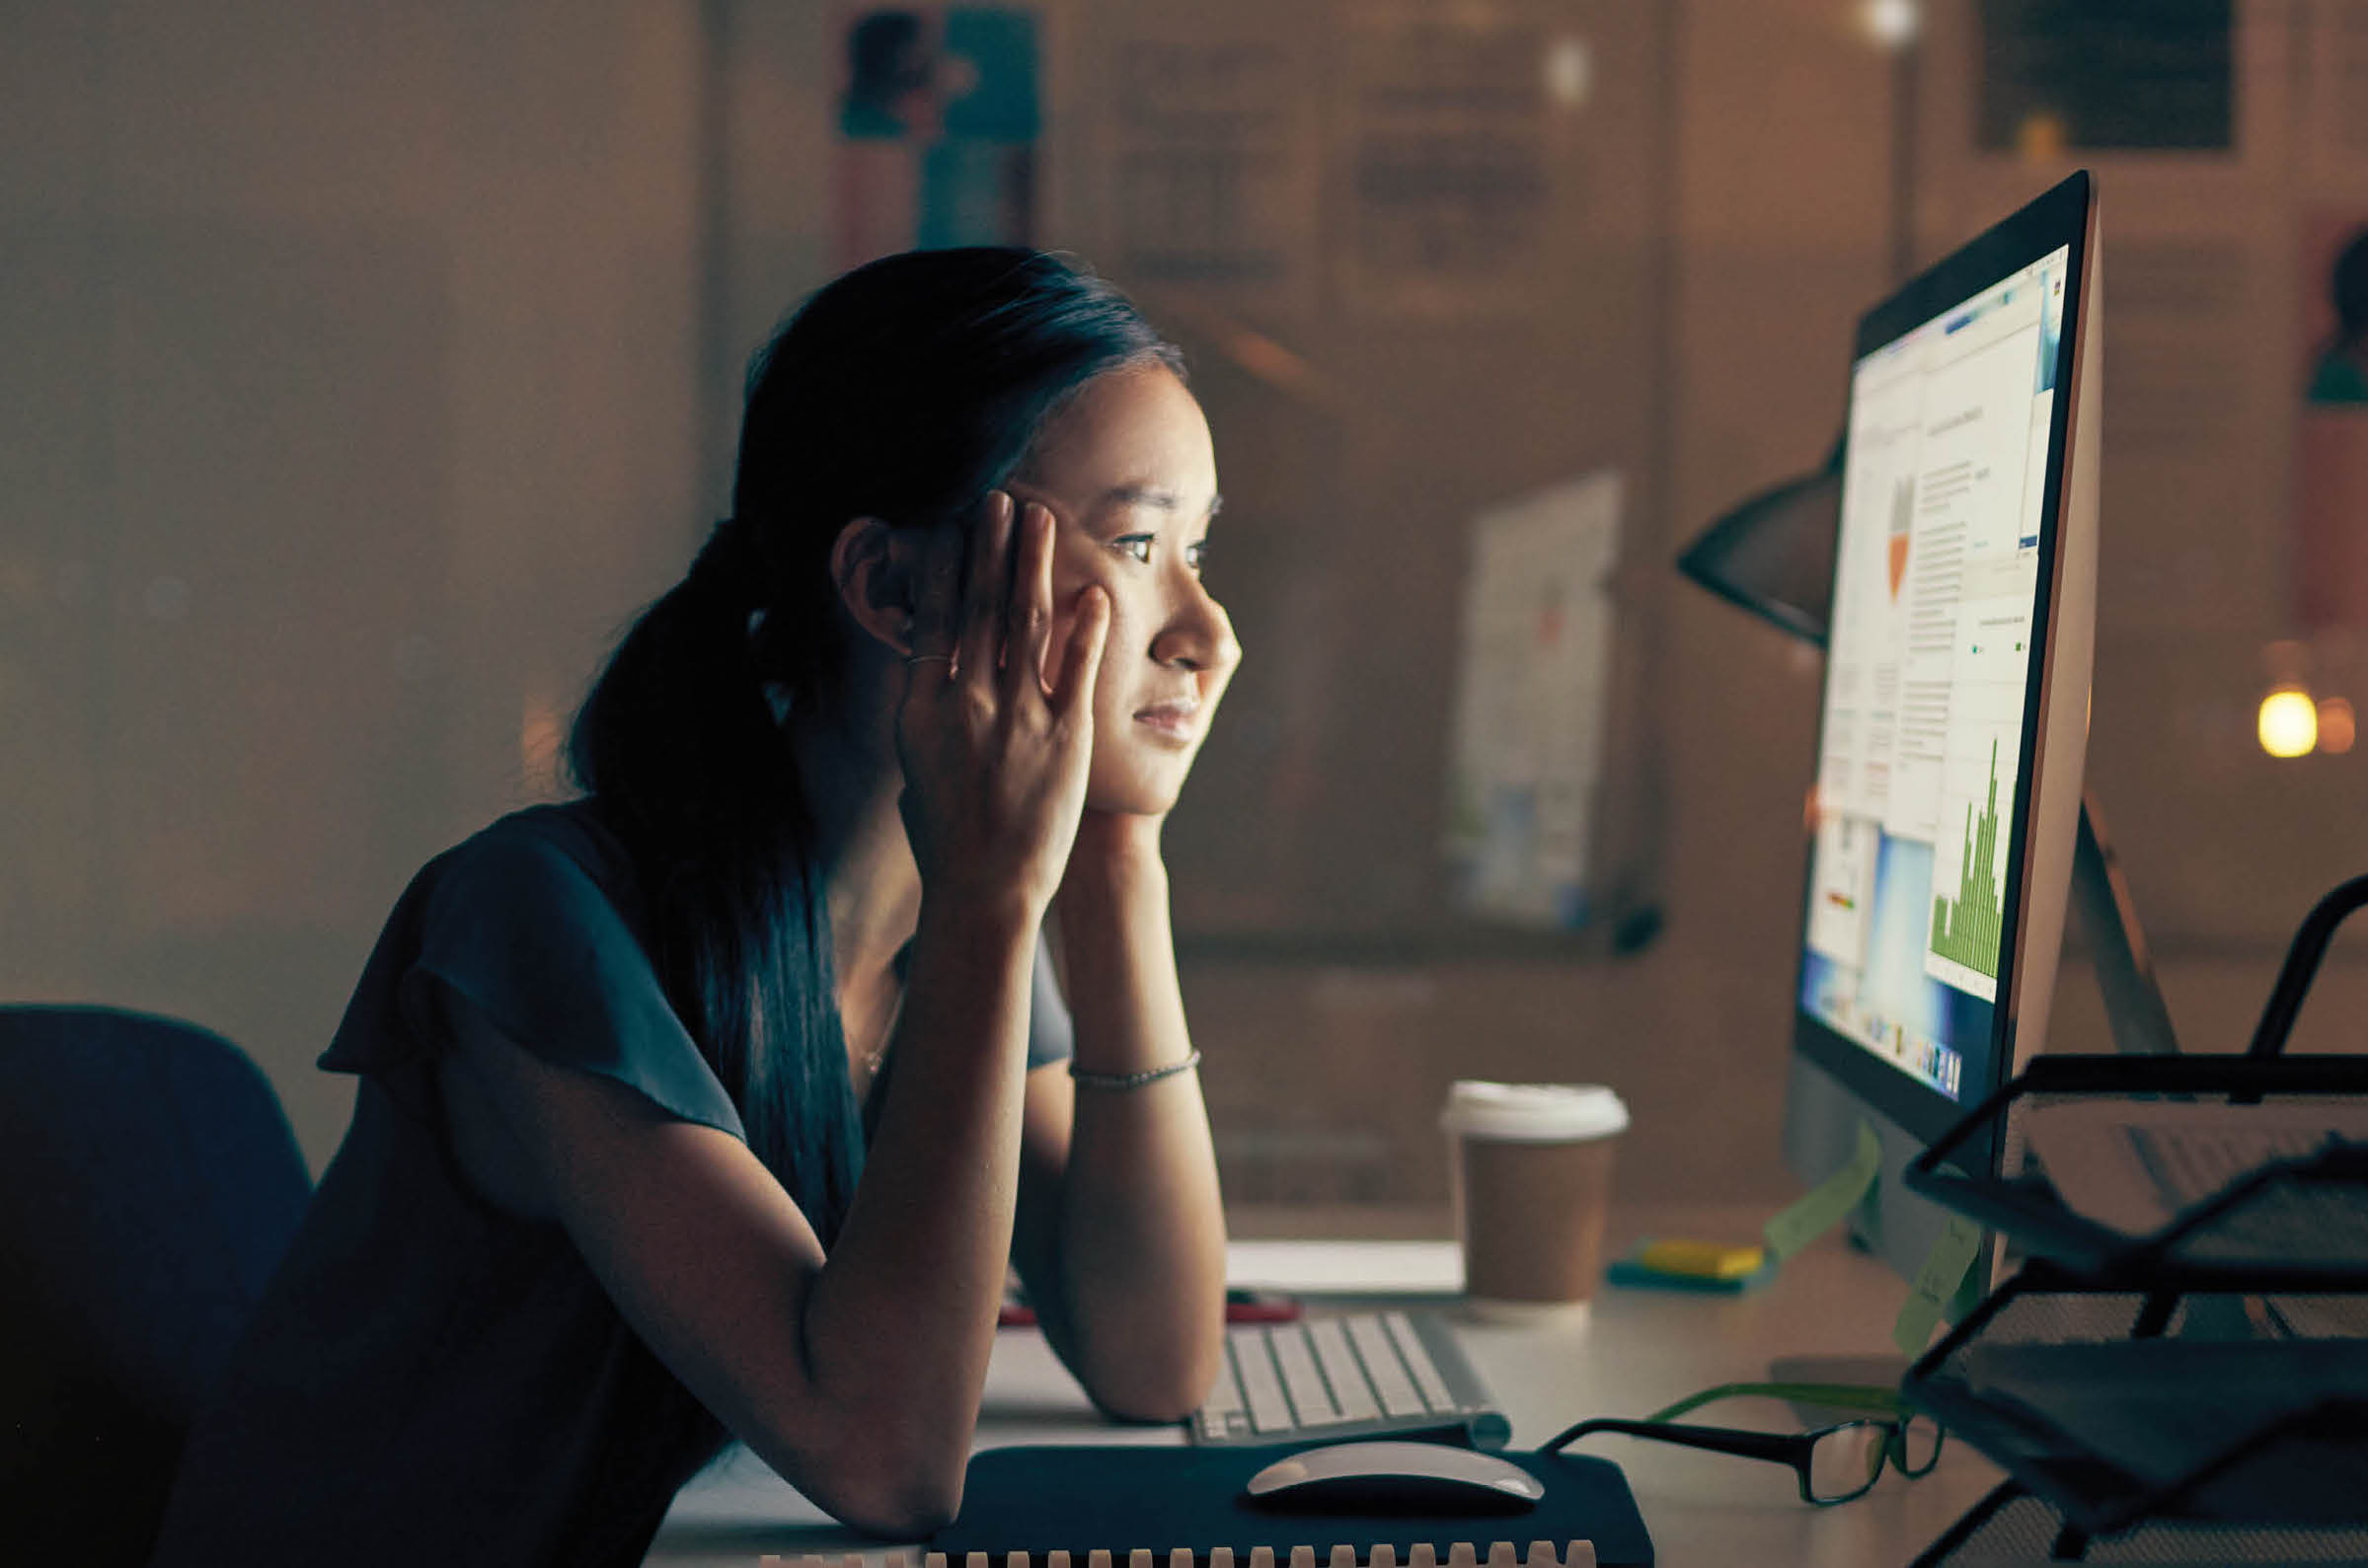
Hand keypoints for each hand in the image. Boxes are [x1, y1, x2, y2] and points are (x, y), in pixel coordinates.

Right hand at [896, 491, 1111, 918]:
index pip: (935, 618)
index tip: (954, 526)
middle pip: (981, 606)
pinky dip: (1086, 625)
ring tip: (1040, 521)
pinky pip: (1078, 668)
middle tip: (1002, 500)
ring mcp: (1018, 717)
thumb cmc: (944, 836)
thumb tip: (931, 674)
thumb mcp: (915, 766)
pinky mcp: (1065, 738)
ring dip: (1033, 565)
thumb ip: (928, 714)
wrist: (986, 889)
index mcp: (921, 708)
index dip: (948, 566)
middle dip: (992, 547)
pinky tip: (1093, 589)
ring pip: (1026, 622)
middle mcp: (967, 703)